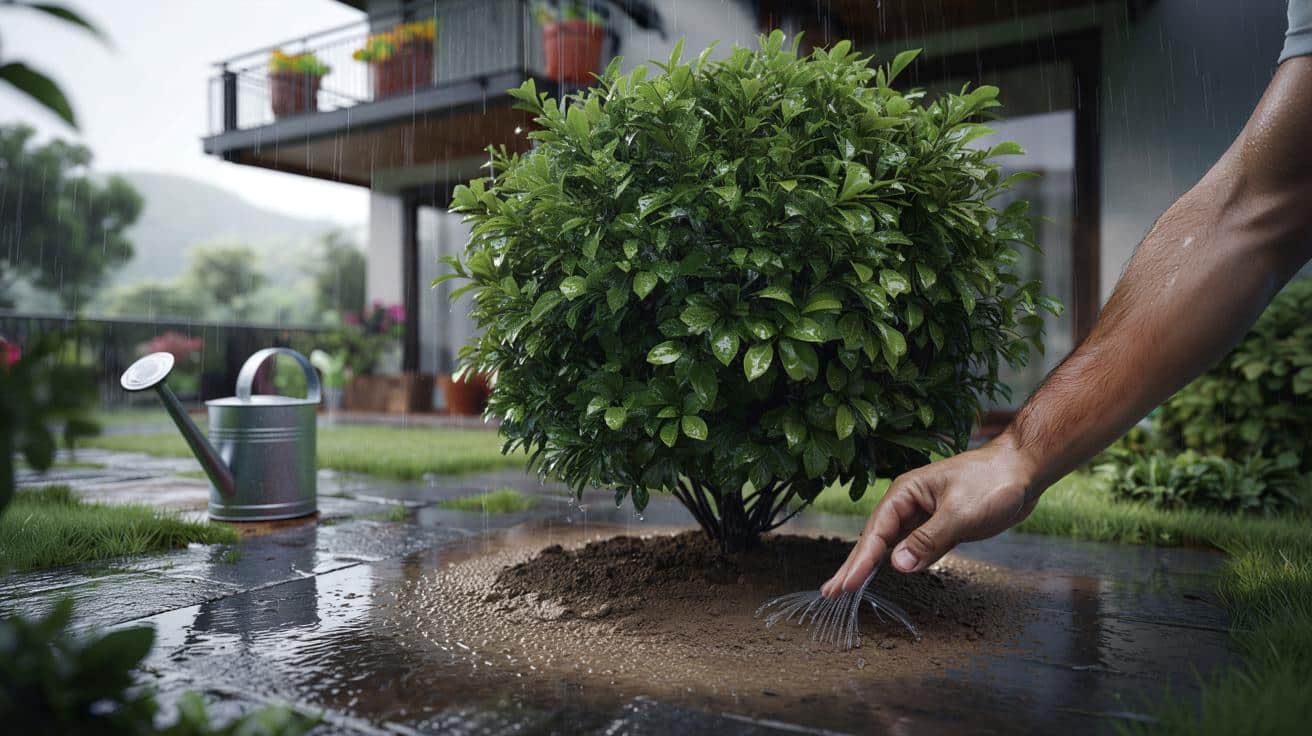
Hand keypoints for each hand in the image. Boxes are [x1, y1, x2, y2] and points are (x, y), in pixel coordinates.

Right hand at [820, 436, 1042, 595]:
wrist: (1023, 470)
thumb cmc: (994, 482)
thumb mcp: (961, 514)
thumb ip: (929, 540)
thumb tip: (897, 565)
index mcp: (906, 492)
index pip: (876, 532)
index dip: (860, 560)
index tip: (845, 585)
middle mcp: (909, 503)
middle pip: (875, 538)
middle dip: (854, 565)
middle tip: (831, 591)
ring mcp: (923, 515)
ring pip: (891, 544)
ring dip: (871, 565)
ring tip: (848, 586)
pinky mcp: (939, 525)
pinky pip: (911, 546)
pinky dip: (897, 561)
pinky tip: (886, 572)